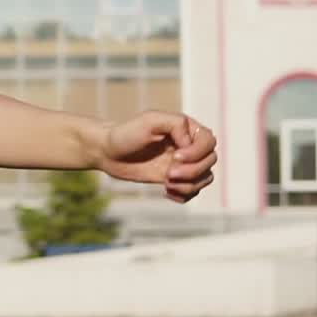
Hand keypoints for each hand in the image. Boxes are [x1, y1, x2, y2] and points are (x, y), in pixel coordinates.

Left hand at [97, 111, 217, 203]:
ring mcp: (183, 163)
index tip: (176, 157)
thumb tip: (190, 142)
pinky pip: (193, 191)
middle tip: (167, 174)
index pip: (209, 142)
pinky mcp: (175, 178)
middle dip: (191, 171)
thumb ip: (176, 124)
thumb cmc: (126, 133)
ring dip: (188, 185)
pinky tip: (167, 192)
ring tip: (166, 183)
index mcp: (186, 129)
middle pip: (210, 162)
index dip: (197, 153)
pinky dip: (184, 195)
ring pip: (205, 178)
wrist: (107, 152)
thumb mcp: (150, 121)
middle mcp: (188, 146)